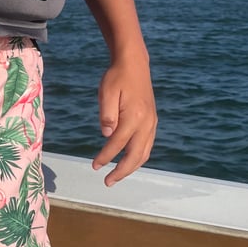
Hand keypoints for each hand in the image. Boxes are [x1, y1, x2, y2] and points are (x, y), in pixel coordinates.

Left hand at [92, 53, 157, 186]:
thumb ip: (107, 115)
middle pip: (136, 155)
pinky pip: (147, 145)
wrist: (134, 64)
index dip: (106, 157)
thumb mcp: (106, 92)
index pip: (118, 143)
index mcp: (135, 117)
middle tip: (108, 182)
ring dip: (131, 167)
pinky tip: (128, 160)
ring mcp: (152, 123)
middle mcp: (147, 123)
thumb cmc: (117, 77)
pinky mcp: (152, 121)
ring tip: (117, 176)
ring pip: (144, 153)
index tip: (95, 166)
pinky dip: (138, 157)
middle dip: (122, 171)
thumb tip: (107, 136)